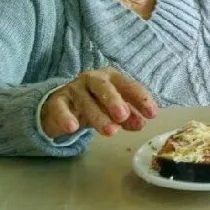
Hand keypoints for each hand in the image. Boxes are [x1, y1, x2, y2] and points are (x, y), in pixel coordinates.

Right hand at [40, 67, 158, 138]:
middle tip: (123, 116)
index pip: (129, 85)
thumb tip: (141, 123)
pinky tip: (72, 127)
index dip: (141, 99)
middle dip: (115, 100)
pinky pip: (60, 108)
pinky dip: (66, 117)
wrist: (61, 108)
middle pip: (104, 86)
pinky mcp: (57, 100)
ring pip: (85, 100)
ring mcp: (74, 88)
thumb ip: (129, 117)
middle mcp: (93, 79)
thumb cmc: (95, 105)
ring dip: (98, 116)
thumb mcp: (114, 111)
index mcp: (112, 77)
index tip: (152, 114)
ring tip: (110, 131)